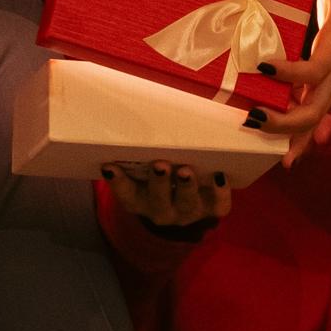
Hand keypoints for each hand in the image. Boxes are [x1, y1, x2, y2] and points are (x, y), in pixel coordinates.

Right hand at [102, 159, 230, 229]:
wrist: (185, 206)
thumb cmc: (159, 177)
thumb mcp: (143, 172)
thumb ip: (137, 154)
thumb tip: (133, 118)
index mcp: (140, 201)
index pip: (126, 194)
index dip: (117, 182)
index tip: (109, 165)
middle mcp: (162, 210)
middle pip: (158, 201)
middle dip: (159, 183)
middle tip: (160, 165)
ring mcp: (188, 212)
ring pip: (187, 204)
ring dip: (186, 187)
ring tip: (186, 171)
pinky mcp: (212, 209)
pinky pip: (219, 206)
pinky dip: (221, 192)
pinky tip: (220, 176)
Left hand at [253, 0, 330, 165]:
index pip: (312, 69)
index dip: (288, 72)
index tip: (259, 64)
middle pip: (312, 109)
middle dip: (283, 118)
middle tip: (252, 115)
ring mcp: (326, 97)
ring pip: (310, 124)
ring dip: (286, 136)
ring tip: (256, 135)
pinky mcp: (320, 106)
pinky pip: (311, 130)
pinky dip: (299, 146)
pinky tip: (284, 162)